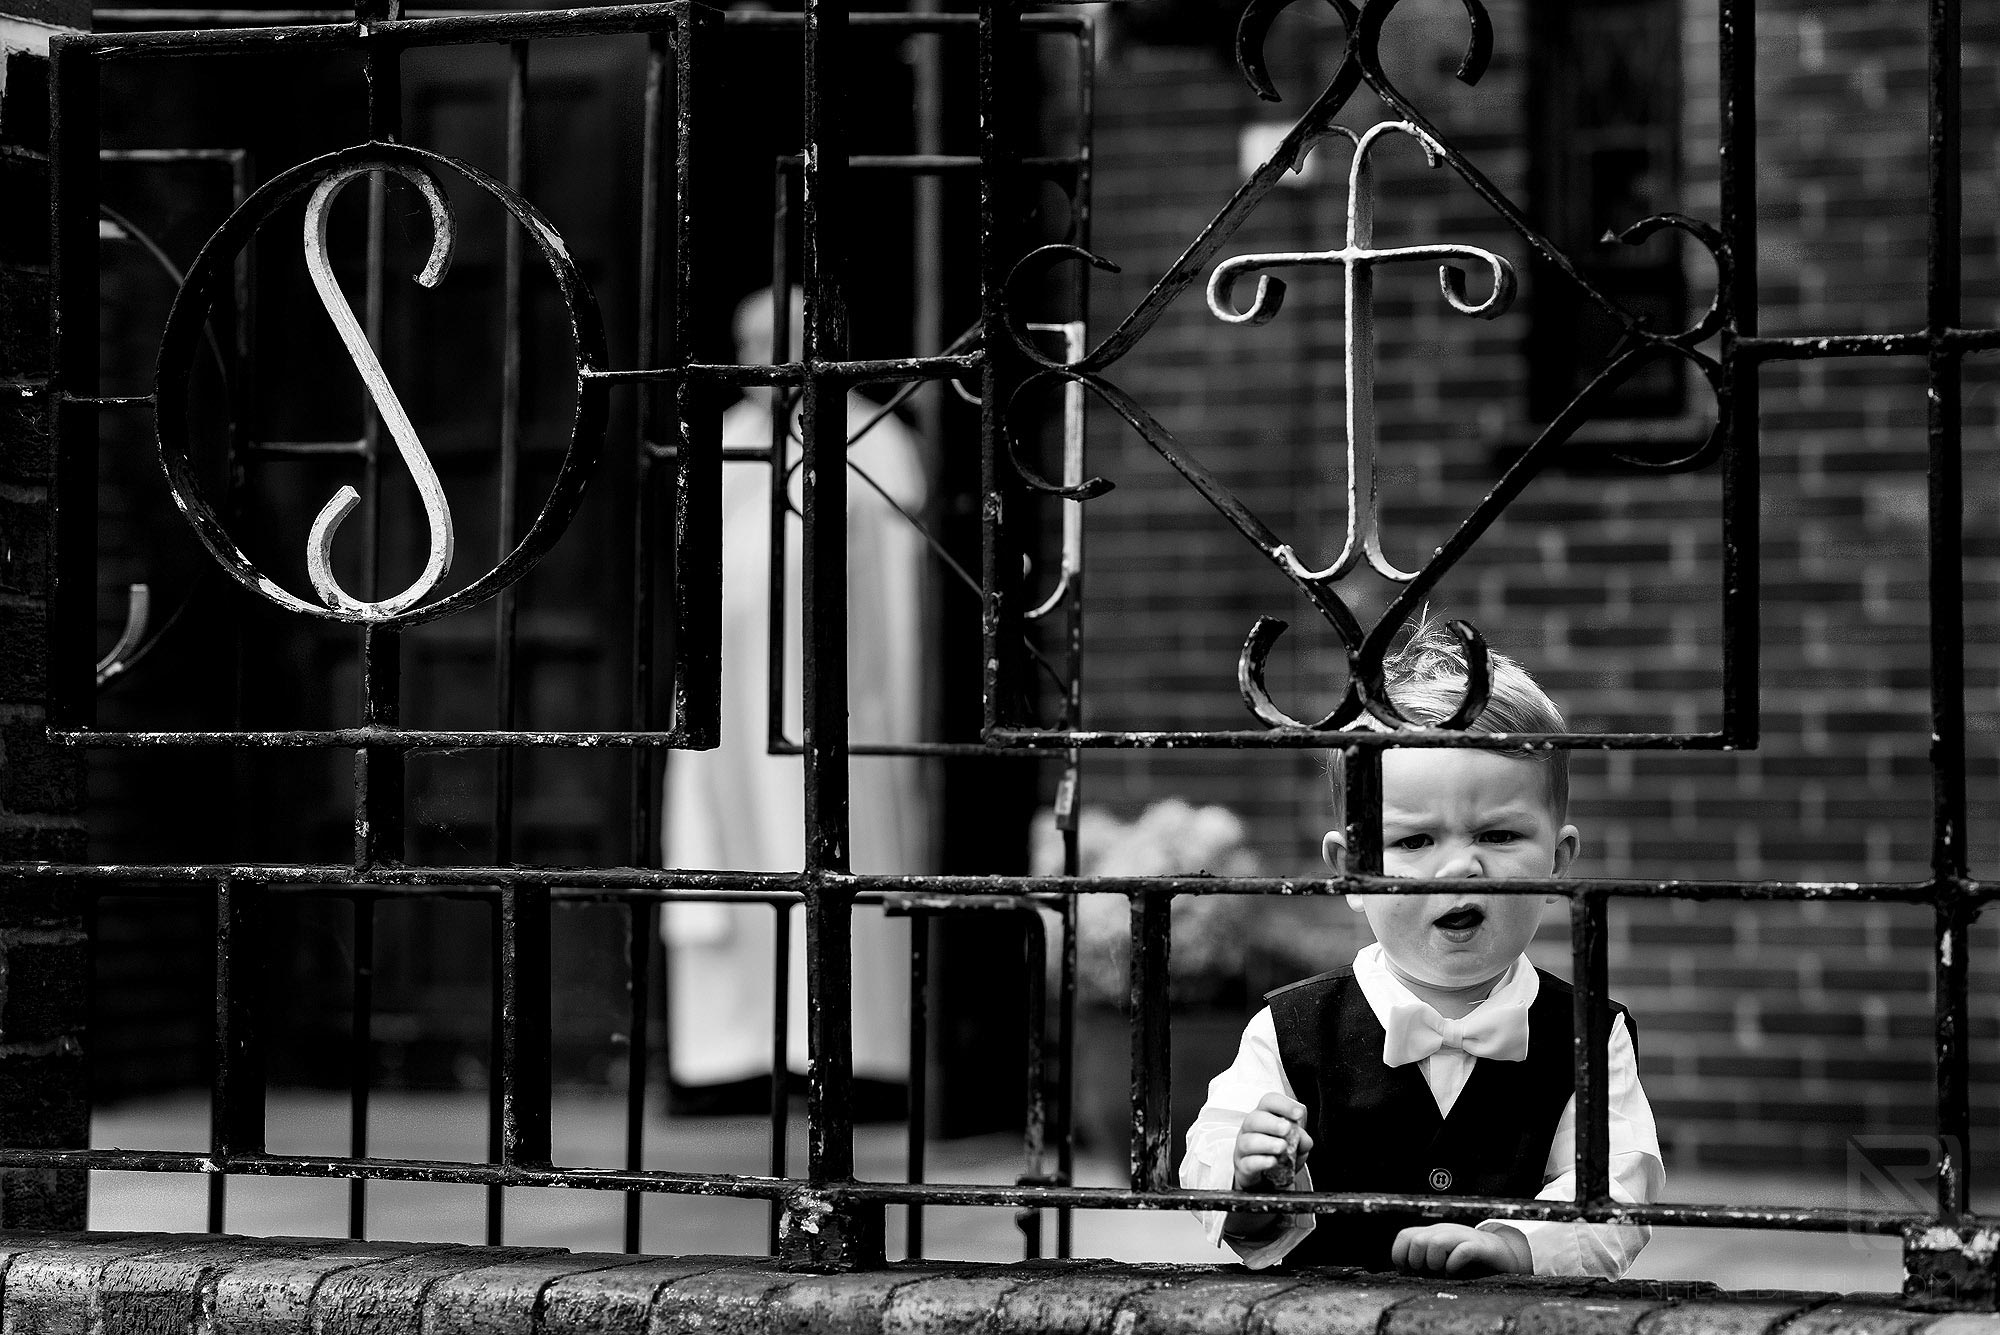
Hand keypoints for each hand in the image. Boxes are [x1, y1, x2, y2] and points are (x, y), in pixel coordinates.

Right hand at [1231, 1093, 1311, 1190]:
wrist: (1265, 1180)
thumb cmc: (1280, 1155)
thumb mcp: (1296, 1146)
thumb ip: (1302, 1140)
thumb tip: (1303, 1138)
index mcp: (1265, 1116)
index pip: (1269, 1102)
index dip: (1284, 1105)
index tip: (1299, 1114)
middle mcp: (1251, 1129)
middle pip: (1255, 1119)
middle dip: (1272, 1123)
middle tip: (1287, 1129)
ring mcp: (1244, 1148)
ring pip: (1248, 1141)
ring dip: (1267, 1143)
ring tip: (1282, 1147)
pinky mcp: (1243, 1167)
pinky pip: (1248, 1162)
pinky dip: (1261, 1161)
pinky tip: (1273, 1162)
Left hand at [1390, 1223, 1532, 1275]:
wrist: (1504, 1253)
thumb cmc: (1470, 1261)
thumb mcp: (1443, 1258)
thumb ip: (1425, 1261)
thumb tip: (1405, 1274)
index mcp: (1433, 1233)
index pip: (1405, 1236)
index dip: (1400, 1255)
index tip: (1408, 1272)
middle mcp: (1446, 1231)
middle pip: (1417, 1240)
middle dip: (1417, 1262)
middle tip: (1429, 1273)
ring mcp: (1463, 1236)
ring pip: (1435, 1242)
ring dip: (1434, 1263)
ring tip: (1443, 1273)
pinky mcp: (1480, 1247)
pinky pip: (1462, 1251)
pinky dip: (1454, 1264)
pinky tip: (1455, 1272)